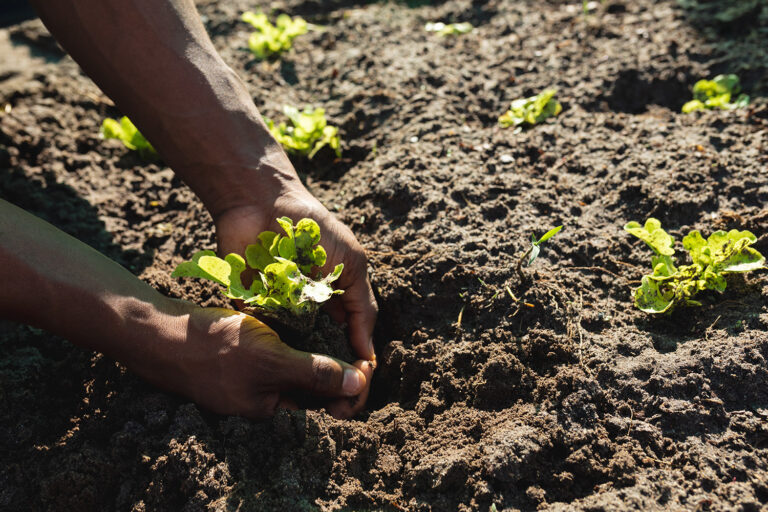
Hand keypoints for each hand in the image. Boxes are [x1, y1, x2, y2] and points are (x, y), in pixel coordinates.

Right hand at [145, 302, 374, 418]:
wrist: (159, 332)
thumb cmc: (213, 349)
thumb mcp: (271, 360)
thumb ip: (314, 372)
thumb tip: (358, 384)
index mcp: (271, 408)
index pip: (322, 406)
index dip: (349, 388)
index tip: (368, 364)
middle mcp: (263, 397)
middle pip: (312, 387)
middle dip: (337, 369)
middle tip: (358, 345)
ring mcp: (251, 377)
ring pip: (295, 366)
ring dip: (317, 350)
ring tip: (339, 329)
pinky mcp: (243, 356)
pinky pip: (277, 352)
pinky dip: (294, 338)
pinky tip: (307, 319)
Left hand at [212, 180, 377, 413]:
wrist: (262, 204)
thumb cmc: (314, 230)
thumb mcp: (352, 264)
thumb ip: (361, 307)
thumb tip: (367, 354)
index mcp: (339, 302)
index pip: (355, 345)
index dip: (360, 370)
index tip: (361, 389)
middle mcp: (313, 312)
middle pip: (326, 358)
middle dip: (333, 384)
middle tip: (337, 411)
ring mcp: (284, 313)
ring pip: (297, 356)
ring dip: (305, 379)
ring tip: (312, 406)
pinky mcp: (255, 311)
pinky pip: (265, 341)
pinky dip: (274, 359)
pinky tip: (282, 380)